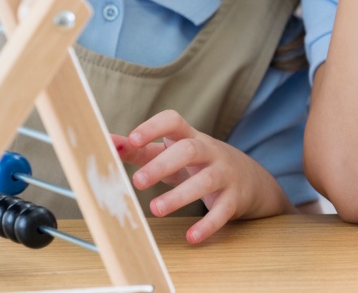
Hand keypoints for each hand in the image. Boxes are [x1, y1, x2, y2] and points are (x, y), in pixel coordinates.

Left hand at [113, 110, 292, 243]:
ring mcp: (224, 174)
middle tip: (138, 182)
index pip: (173, 121)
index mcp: (190, 136)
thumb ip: (140, 150)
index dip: (154, 127)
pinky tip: (191, 236)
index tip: (132, 139)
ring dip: (180, 196)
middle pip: (189, 150)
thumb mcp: (172, 152)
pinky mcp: (234, 199)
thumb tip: (107, 142)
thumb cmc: (198, 163)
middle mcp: (209, 151)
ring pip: (205, 181)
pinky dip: (208, 225)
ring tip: (155, 209)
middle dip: (163, 165)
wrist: (249, 178)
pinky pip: (222, 211)